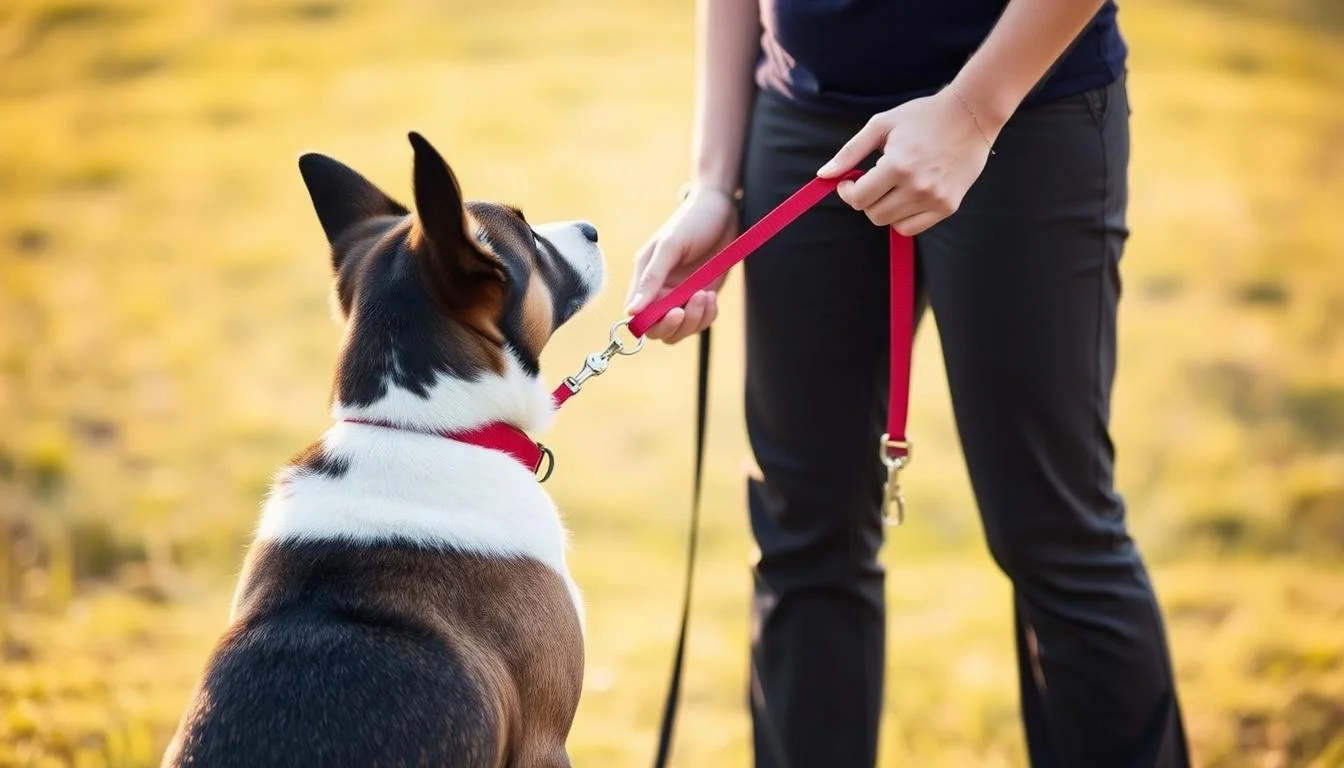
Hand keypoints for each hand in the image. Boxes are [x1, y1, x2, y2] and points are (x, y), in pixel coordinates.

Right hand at [625, 187, 738, 343]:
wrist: (722, 209)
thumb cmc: (692, 221)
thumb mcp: (669, 247)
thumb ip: (651, 279)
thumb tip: (630, 312)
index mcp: (645, 278)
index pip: (638, 316)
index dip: (651, 323)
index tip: (673, 313)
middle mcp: (661, 291)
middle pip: (659, 330)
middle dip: (676, 325)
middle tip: (690, 305)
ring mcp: (682, 295)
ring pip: (682, 329)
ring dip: (695, 319)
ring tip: (706, 293)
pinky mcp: (701, 296)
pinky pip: (701, 320)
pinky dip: (708, 314)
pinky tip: (712, 295)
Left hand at [817, 87, 998, 235]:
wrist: (972, 116)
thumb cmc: (922, 116)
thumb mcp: (882, 125)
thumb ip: (850, 152)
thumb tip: (823, 175)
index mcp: (898, 165)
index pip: (859, 199)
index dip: (848, 192)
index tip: (850, 181)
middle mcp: (918, 186)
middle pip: (874, 215)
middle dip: (866, 200)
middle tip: (873, 180)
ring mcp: (935, 199)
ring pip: (892, 224)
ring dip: (885, 208)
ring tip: (894, 185)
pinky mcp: (948, 206)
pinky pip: (913, 227)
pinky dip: (904, 217)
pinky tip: (907, 195)